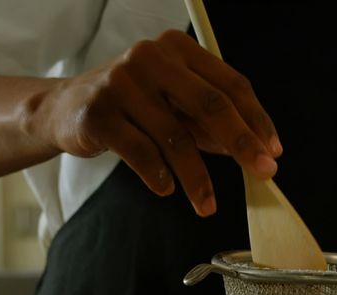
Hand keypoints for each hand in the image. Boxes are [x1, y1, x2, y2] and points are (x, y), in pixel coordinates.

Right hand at [22, 30, 281, 216]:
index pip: (228, 83)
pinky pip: (140, 151)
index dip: (255, 119)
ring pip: (175, 135)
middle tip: (262, 173)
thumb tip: (251, 150)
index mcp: (176, 49)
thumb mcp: (171, 103)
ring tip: (207, 204)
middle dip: (240, 143)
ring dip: (197, 177)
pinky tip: (167, 189)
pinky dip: (158, 175)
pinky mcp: (98, 114)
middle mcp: (150, 58)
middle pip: (209, 104)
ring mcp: (121, 83)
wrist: (64, 109)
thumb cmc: (130, 106)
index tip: (272, 151)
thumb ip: (207, 121)